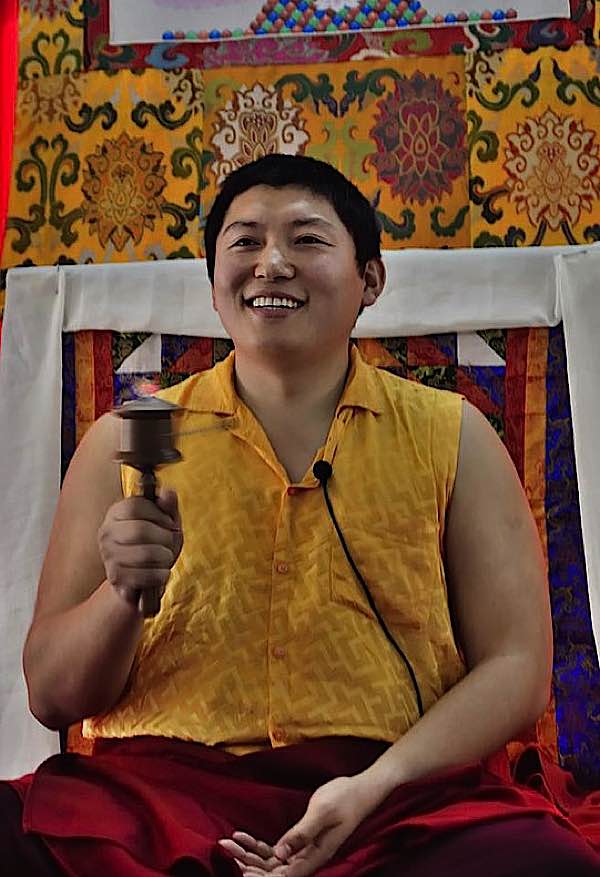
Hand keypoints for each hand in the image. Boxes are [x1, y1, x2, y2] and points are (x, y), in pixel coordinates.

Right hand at [98, 487, 182, 606]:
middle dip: (165, 538)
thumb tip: (168, 493)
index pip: (135, 506)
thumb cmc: (155, 546)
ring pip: (145, 554)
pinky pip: (146, 575)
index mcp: (116, 513)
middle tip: (170, 543)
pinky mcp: (115, 578)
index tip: (170, 523)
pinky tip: (161, 573)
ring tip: (165, 558)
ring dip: (165, 557)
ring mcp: (108, 556)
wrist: (142, 580)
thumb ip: (168, 507)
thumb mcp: (165, 523)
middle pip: (139, 530)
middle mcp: (107, 532)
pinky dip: (161, 575)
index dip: (159, 514)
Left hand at [219, 773, 381, 876]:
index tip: (240, 871)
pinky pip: (275, 849)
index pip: (284, 876)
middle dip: (247, 862)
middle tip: (224, 847)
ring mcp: (303, 850)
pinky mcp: (301, 840)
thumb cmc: (344, 798)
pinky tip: (242, 835)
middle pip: (273, 870)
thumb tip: (279, 854)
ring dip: (249, 853)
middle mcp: (308, 858)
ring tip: (226, 841)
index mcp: (315, 856)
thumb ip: (301, 833)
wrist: (360, 789)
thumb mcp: (322, 813)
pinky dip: (258, 844)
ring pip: (271, 860)